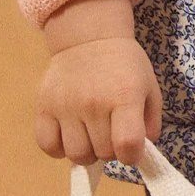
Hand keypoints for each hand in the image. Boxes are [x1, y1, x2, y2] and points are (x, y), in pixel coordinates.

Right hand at [35, 0, 162, 164]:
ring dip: (87, 152)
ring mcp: (66, 106)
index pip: (127, 145)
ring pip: (76, 154)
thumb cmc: (124, 66)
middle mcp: (93, 103)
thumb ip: (150, 122)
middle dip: (111, 150)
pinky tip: (69, 136)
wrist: (89, 39)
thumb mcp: (149, 87)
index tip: (131, 149)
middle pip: (103, 153)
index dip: (132, 156)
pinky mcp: (44, 107)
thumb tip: (140, 151)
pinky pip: (48, 145)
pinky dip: (59, 148)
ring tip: (91, 136)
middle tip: (111, 132)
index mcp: (124, 96)